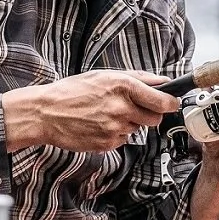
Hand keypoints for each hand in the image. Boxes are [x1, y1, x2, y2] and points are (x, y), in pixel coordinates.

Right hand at [0, 70, 178, 152]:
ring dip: (129, 123)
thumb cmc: (72, 91)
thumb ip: (137, 78)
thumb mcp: (104, 75)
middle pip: (154, 119)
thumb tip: (162, 81)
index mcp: (123, 86)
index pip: (162, 100)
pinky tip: (99, 125)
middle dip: (149, 114)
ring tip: (106, 114)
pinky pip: (123, 140)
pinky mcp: (107, 144)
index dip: (171, 103)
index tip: (172, 103)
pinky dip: (116, 134)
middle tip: (133, 108)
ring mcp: (115, 128)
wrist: (46, 113)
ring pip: (137, 129)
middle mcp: (121, 108)